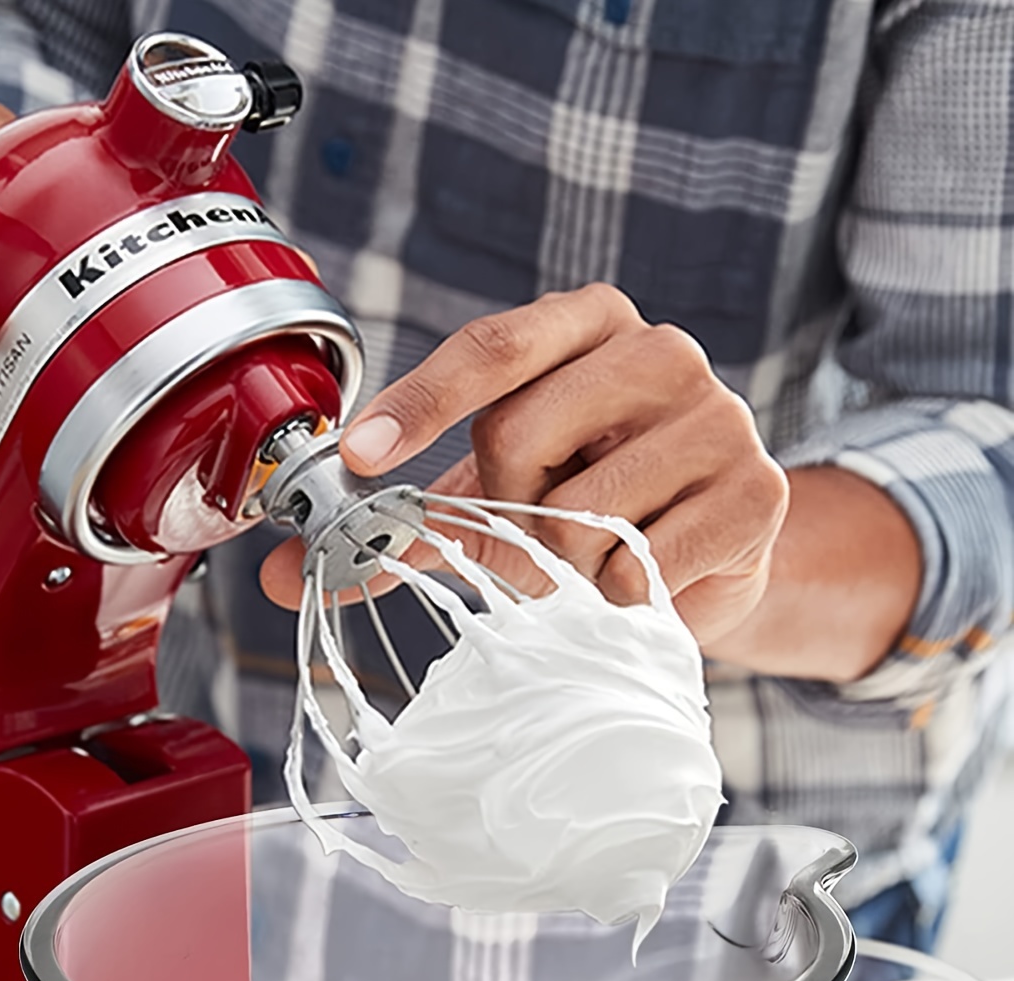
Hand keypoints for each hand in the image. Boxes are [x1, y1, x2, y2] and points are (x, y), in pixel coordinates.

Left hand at [261, 284, 789, 646]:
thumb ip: (399, 526)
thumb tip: (281, 572)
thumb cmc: (587, 508)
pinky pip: (638, 568)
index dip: (418, 404)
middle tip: (533, 528)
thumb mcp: (492, 501)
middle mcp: (661, 350)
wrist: (707, 556)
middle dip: (502, 510)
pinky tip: (641, 578)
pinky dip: (616, 597)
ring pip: (577, 514)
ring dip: (559, 566)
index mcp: (588, 326)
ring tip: (592, 557)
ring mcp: (719, 417)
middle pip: (518, 436)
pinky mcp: (756, 493)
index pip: (491, 348)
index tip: (360, 457)